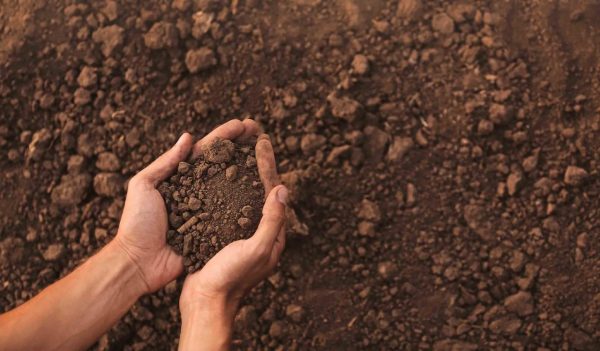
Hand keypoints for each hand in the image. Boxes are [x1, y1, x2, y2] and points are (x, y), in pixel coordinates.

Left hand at [113, 119, 260, 292]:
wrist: (139, 263)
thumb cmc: (137, 223)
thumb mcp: (144, 186)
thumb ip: (165, 163)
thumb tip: (189, 137)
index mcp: (181, 178)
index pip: (207, 150)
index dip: (225, 135)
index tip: (244, 124)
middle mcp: (198, 191)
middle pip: (224, 163)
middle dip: (243, 146)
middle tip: (260, 131)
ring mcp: (208, 210)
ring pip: (234, 186)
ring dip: (250, 169)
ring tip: (267, 154)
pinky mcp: (215, 230)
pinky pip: (235, 215)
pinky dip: (249, 202)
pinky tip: (264, 190)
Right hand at [179, 134, 286, 313]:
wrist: (206, 301)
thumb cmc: (231, 278)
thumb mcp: (256, 250)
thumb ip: (272, 220)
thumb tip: (283, 187)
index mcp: (273, 233)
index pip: (274, 189)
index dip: (268, 164)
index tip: (261, 141)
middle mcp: (260, 229)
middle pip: (262, 187)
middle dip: (259, 160)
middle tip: (254, 134)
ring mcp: (242, 231)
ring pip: (245, 192)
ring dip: (242, 168)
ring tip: (236, 147)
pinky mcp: (224, 233)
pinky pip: (229, 202)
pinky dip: (226, 184)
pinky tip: (215, 172)